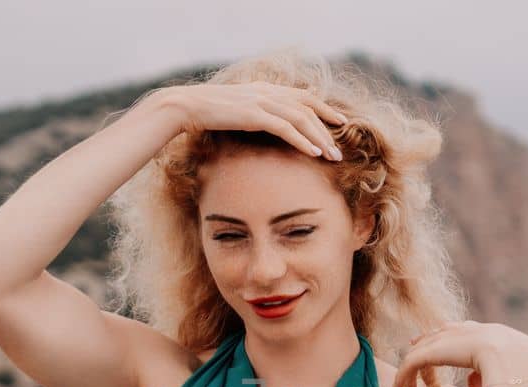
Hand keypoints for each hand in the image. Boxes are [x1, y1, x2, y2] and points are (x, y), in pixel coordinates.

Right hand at [155, 82, 347, 161]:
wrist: (188, 106)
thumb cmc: (209, 111)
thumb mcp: (238, 108)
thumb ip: (257, 111)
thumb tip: (268, 125)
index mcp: (266, 89)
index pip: (304, 96)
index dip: (325, 109)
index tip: (340, 122)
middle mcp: (268, 92)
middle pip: (309, 108)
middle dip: (327, 130)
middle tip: (339, 151)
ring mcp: (262, 102)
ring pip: (302, 119)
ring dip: (320, 139)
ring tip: (332, 157)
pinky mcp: (255, 114)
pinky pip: (286, 128)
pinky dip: (302, 141)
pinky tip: (313, 153)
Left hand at [392, 321, 527, 386]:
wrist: (518, 372)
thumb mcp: (511, 385)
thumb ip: (490, 381)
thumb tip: (472, 384)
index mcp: (502, 337)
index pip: (473, 333)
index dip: (455, 339)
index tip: (445, 347)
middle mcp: (482, 330)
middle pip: (448, 332)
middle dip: (430, 339)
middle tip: (414, 345)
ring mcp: (462, 336)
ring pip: (430, 346)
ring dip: (414, 363)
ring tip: (403, 380)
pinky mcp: (443, 348)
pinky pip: (418, 360)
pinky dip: (406, 373)